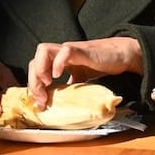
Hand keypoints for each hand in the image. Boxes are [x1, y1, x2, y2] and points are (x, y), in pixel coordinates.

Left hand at [28, 37, 142, 108]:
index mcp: (59, 61)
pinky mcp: (81, 50)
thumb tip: (61, 104)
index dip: (34, 85)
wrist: (121, 54)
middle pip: (35, 60)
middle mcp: (61, 54)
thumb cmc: (101, 64)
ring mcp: (70, 50)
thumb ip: (70, 87)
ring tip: (48, 83)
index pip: (36, 68)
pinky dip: (58, 63)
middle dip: (33, 81)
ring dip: (41, 69)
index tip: (41, 103)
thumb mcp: (81, 79)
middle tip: (42, 98)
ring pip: (43, 50)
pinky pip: (65, 51)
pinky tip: (59, 75)